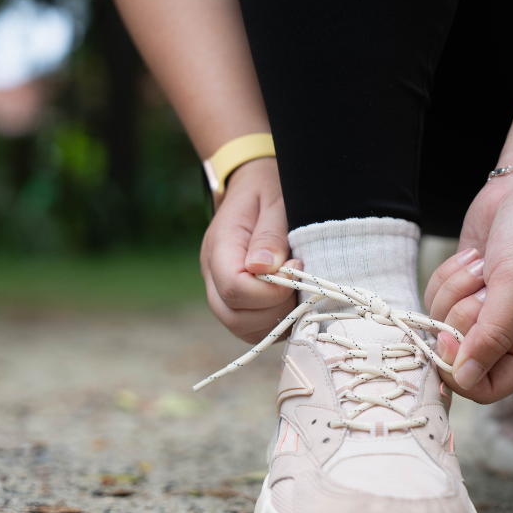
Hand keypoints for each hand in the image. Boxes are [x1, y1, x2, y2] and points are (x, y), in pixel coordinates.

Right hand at [200, 158, 295, 343]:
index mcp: (219, 247)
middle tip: (300, 284)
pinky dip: (275, 323)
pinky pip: (253, 328)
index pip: (234, 288)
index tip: (297, 269)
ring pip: (242, 328)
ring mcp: (222, 291)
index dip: (271, 290)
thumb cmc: (268, 188)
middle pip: (234, 316)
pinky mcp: (237, 302)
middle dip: (275, 309)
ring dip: (276, 320)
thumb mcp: (275, 200)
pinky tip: (293, 301)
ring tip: (298, 292)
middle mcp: (213, 274)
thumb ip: (270, 235)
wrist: (255, 184)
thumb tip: (264, 268)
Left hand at [423, 164, 512, 401]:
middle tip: (482, 286)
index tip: (450, 340)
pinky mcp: (462, 289)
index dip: (462, 372)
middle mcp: (506, 334)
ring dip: (454, 291)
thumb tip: (465, 380)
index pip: (489, 388)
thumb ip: (492, 336)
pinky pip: (434, 298)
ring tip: (484, 264)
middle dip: (461, 316)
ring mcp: (481, 311)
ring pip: (441, 324)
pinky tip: (474, 257)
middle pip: (458, 355)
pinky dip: (446, 276)